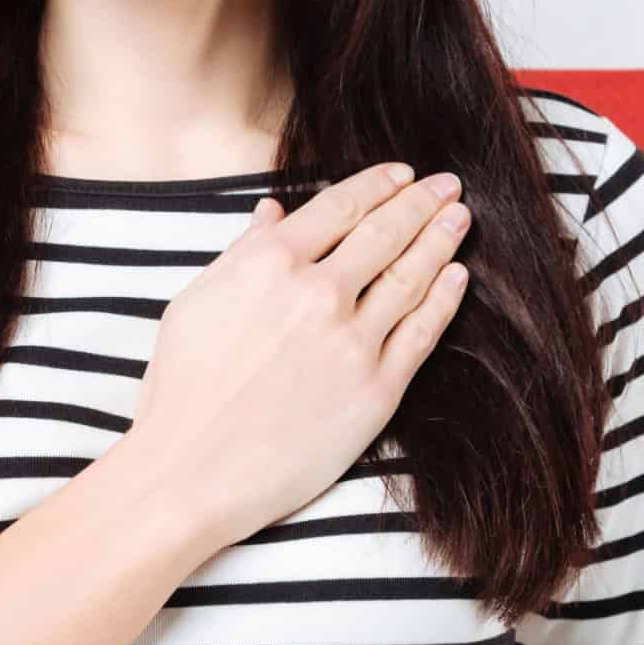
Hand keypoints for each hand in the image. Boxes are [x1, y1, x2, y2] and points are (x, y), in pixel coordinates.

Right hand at [113, 161, 472, 551]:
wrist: (191, 471)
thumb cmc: (182, 390)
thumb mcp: (196, 303)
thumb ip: (242, 253)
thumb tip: (273, 214)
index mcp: (268, 264)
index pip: (340, 206)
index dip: (379, 184)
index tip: (402, 173)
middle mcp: (316, 294)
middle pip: (386, 232)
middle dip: (422, 202)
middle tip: (448, 184)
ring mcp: (351, 342)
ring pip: (412, 276)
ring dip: (442, 240)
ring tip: (461, 218)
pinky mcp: (376, 390)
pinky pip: (422, 333)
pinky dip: (444, 300)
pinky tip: (457, 277)